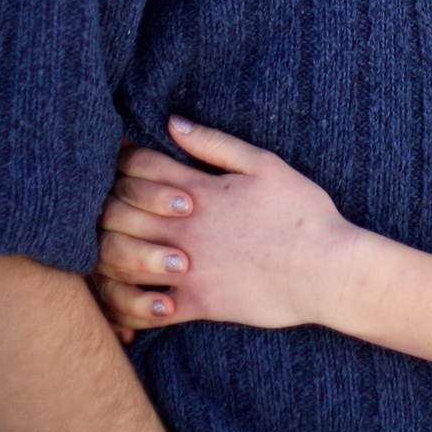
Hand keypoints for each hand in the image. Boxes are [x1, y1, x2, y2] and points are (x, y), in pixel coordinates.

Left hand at [92, 118, 366, 341]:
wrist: (328, 270)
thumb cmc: (303, 213)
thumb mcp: (265, 164)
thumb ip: (214, 143)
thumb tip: (171, 122)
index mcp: (198, 189)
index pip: (137, 166)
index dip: (121, 161)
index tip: (120, 165)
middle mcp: (183, 227)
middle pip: (116, 211)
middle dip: (103, 206)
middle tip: (104, 207)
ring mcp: (186, 267)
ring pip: (118, 260)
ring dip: (105, 253)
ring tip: (105, 250)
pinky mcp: (196, 303)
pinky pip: (143, 309)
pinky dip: (124, 305)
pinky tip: (122, 299)